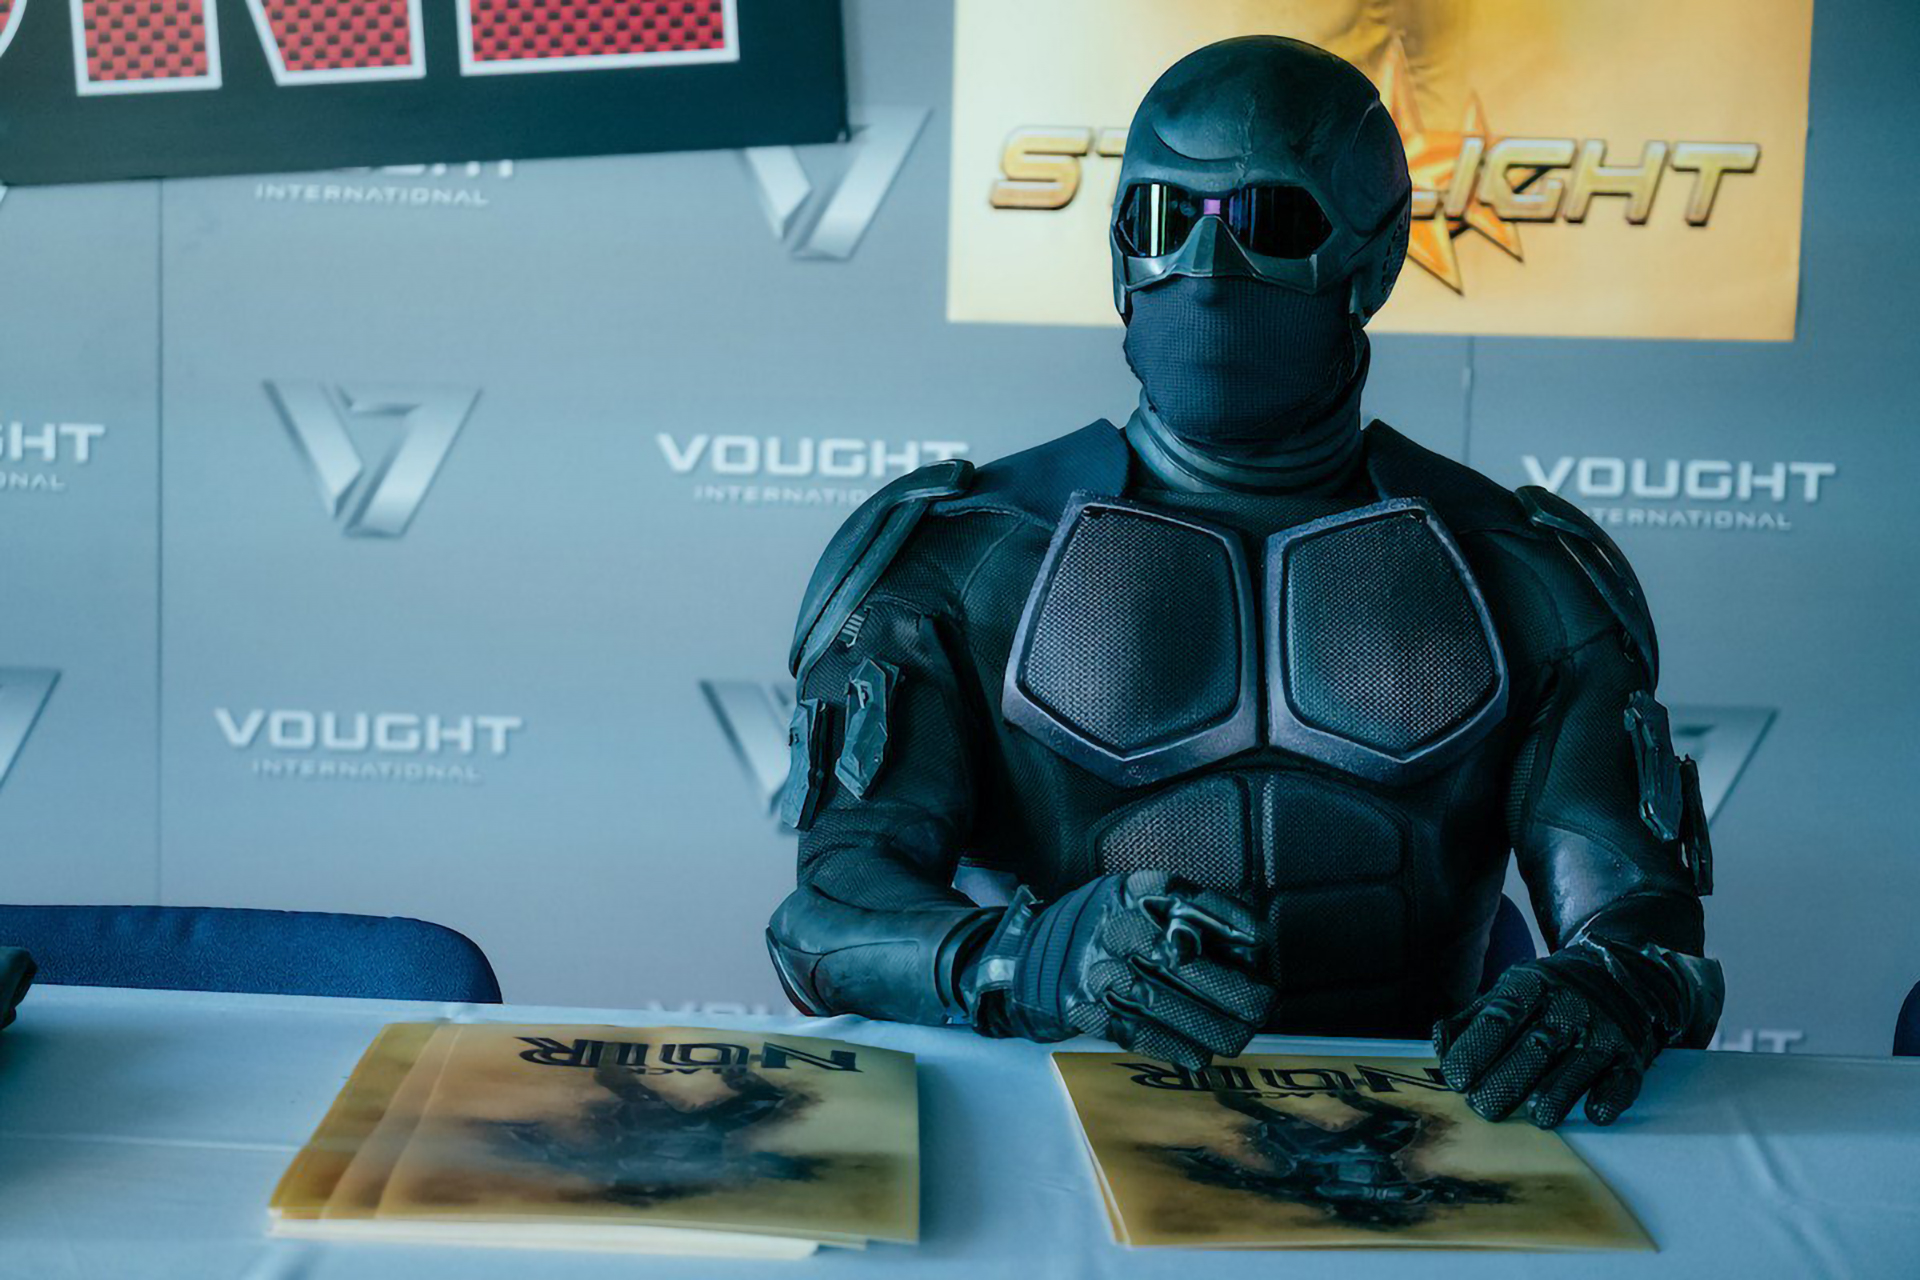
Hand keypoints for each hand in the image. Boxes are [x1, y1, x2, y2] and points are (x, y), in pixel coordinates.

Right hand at [962, 870, 1274, 1067]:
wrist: (1027, 958)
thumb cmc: (1103, 930)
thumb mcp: (1138, 903)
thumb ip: (1188, 917)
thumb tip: (1251, 951)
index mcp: (1136, 891)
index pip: (1196, 904)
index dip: (1235, 927)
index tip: (1262, 946)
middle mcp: (1116, 926)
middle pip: (1188, 963)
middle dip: (1235, 993)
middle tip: (1261, 1007)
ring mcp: (1097, 969)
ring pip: (1167, 1004)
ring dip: (1213, 1029)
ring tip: (1238, 1039)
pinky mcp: (1084, 1008)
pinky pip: (1137, 1032)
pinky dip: (1172, 1047)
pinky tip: (1197, 1057)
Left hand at [1433, 940, 1719, 1127]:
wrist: (1619, 974)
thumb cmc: (1549, 993)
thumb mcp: (1509, 991)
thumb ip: (1472, 1018)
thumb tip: (1440, 1045)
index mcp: (1531, 986)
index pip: (1499, 1018)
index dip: (1475, 1049)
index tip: (1456, 1079)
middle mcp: (1568, 1006)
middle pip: (1534, 1048)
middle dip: (1506, 1082)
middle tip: (1483, 1108)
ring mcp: (1601, 1030)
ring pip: (1575, 1067)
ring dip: (1556, 1096)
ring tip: (1536, 1117)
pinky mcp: (1629, 1054)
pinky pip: (1621, 1078)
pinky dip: (1609, 1096)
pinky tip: (1595, 1113)